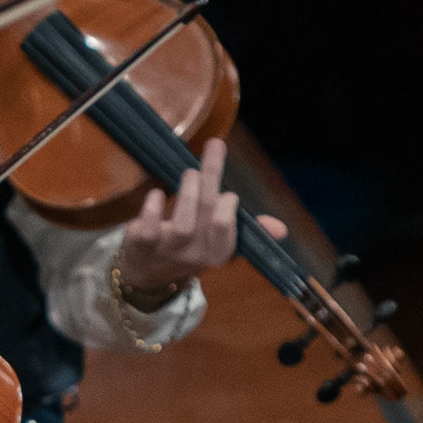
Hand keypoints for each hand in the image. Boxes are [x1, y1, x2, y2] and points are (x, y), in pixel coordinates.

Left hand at [115, 138, 288, 301]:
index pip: (229, 232)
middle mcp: (194, 256)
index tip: (227, 193)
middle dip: (213, 177)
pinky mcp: (141, 247)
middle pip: (209, 216)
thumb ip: (247, 230)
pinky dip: (152, 211)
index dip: (228, 207)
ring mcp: (167, 252)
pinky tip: (155, 193)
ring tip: (190, 172)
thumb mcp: (217, 243)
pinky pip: (148, 231)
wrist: (145, 276)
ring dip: (188, 194)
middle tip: (214, 146)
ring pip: (183, 225)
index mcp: (216, 254)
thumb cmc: (188, 249)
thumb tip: (281, 229)